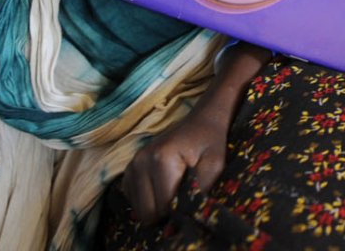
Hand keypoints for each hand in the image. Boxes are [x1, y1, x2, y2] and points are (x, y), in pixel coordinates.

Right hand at [123, 107, 229, 225]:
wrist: (201, 122)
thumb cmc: (210, 143)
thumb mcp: (215, 166)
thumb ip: (201, 193)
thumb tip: (186, 221)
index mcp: (162, 159)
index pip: (163, 207)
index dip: (179, 214)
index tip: (191, 205)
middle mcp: (141, 161)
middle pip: (147, 212)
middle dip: (165, 215)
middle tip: (182, 202)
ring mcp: (132, 164)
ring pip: (138, 209)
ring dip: (155, 208)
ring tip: (173, 194)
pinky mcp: (129, 169)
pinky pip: (132, 199)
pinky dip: (146, 201)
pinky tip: (161, 191)